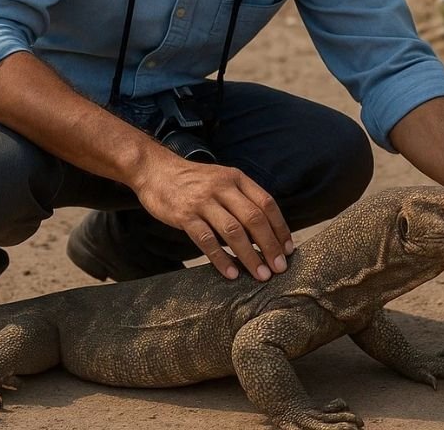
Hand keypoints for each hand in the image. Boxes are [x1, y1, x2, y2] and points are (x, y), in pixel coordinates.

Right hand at [132, 151, 292, 280]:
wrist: (154, 170)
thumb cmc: (192, 181)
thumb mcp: (221, 179)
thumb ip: (242, 198)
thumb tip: (265, 230)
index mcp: (236, 178)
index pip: (267, 203)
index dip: (280, 227)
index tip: (288, 249)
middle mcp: (222, 187)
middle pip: (254, 219)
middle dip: (270, 246)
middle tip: (279, 267)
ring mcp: (203, 201)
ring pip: (233, 231)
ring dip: (250, 256)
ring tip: (260, 274)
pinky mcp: (184, 215)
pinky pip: (207, 241)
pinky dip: (221, 258)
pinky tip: (231, 273)